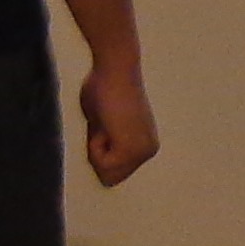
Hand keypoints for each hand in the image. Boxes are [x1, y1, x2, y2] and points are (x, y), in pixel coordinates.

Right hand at [77, 54, 158, 188]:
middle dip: (98, 152)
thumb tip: (98, 168)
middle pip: (110, 178)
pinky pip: (101, 164)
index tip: (105, 120)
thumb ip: (104, 142)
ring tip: (105, 120)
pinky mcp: (131, 150)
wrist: (114, 67)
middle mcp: (149, 151)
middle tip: (104, 122)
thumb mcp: (103, 122)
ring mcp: (142, 152)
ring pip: (104, 173)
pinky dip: (95, 145)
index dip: (99, 148)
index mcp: (146, 144)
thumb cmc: (104, 85)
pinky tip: (104, 122)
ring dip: (96, 148)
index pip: (113, 171)